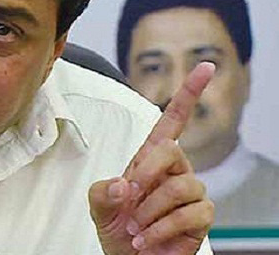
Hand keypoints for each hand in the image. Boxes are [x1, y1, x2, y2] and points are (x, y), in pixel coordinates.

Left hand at [89, 62, 215, 254]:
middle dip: (145, 173)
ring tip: (135, 229)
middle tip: (128, 198)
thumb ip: (101, 191)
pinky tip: (146, 240)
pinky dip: (160, 230)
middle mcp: (175, 170)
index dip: (189, 94)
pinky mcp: (201, 218)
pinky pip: (188, 215)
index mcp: (151, 158)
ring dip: (150, 211)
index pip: (173, 121)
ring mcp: (191, 194)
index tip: (205, 67)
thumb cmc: (118, 228)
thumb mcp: (98, 205)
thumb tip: (123, 185)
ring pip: (180, 186)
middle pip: (171, 151)